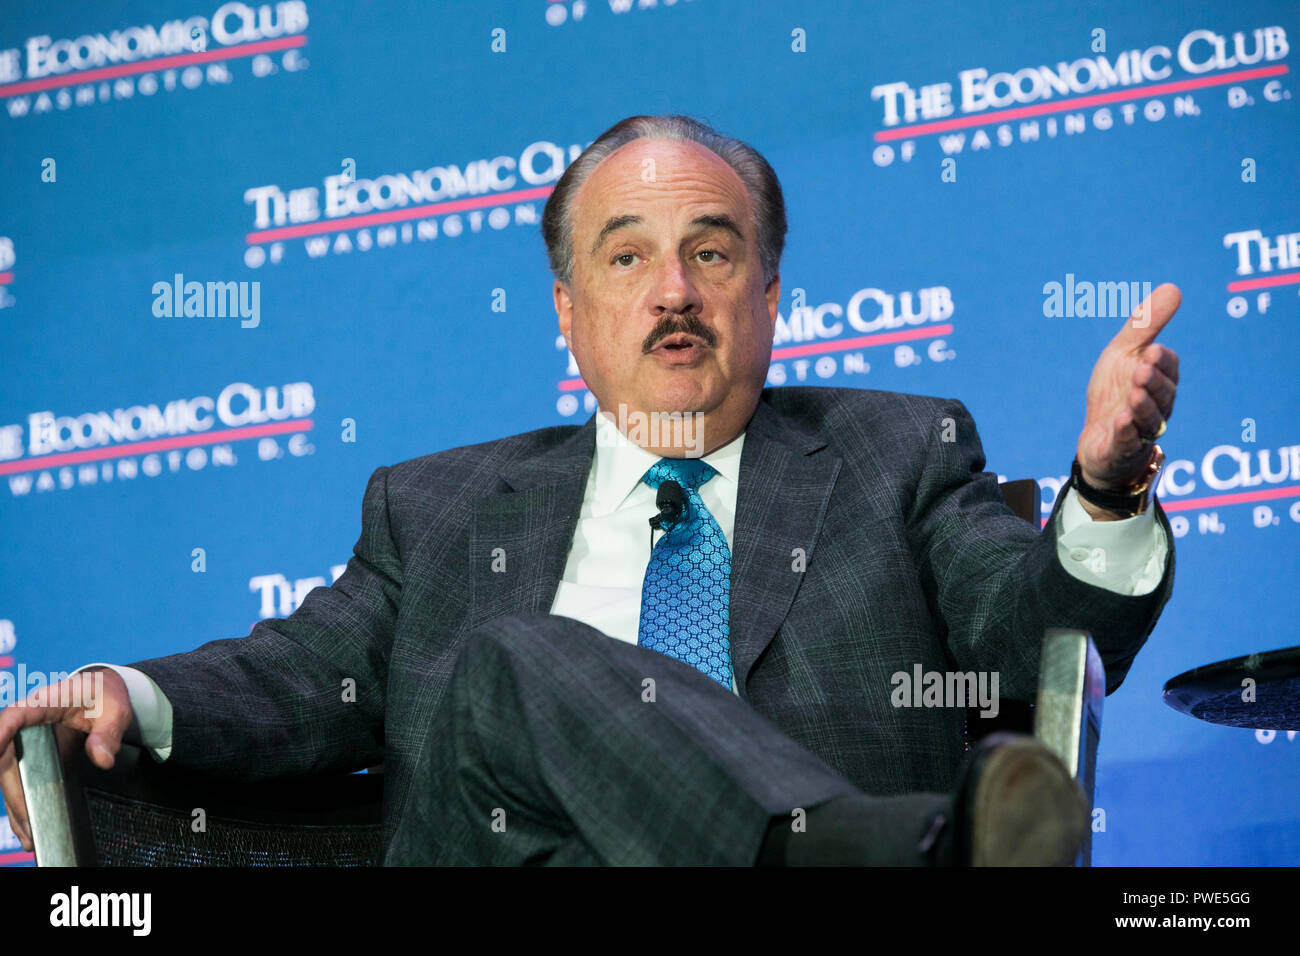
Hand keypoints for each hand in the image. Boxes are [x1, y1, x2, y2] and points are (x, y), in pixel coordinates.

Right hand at [0, 668, 133, 853]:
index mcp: (44, 703)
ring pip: (11, 776)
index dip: (1, 732)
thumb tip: (103, 758)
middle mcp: (27, 724)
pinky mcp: (32, 757)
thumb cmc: (105, 695)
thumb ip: (109, 732)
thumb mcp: (116, 709)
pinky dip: (24, 804)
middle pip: (8, 758)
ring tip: (31, 834)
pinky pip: (22, 782)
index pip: (14, 716)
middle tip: (29, 817)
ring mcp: (26, 742)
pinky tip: (30, 829)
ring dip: (17, 804)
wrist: (102, 692)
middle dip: (15, 789)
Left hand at [1076, 282, 1180, 490]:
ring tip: (1133, 395)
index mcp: (1159, 382)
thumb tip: (1174, 287)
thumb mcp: (1123, 354)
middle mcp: (1156, 407)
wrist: (1097, 439)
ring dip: (1143, 408)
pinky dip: (1126, 433)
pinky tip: (1120, 422)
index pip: (1168, 369)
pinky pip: (1128, 443)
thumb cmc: (1115, 392)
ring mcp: (1140, 431)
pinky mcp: (1121, 450)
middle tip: (1141, 371)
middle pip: (1163, 396)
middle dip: (1154, 383)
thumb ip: (1145, 326)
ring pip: (1150, 420)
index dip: (1162, 362)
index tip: (1152, 351)